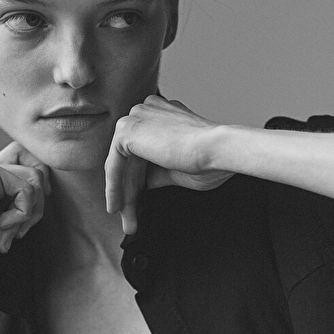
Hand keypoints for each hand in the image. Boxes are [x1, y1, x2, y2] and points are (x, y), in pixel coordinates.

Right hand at [0, 141, 48, 284]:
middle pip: (38, 171)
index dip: (40, 191)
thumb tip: (46, 189)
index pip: (32, 164)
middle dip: (37, 207)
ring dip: (28, 214)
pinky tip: (1, 227)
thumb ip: (18, 201)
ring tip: (6, 232)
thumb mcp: (1, 219)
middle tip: (16, 232)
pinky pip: (26, 189)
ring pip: (35, 179)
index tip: (28, 219)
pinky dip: (21, 214)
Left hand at [105, 95, 233, 233]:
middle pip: (131, 160)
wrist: (219, 150)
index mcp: (162, 114)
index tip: (139, 205)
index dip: (138, 182)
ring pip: (122, 164)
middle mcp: (147, 111)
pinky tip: (116, 206)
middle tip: (130, 220)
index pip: (143, 152)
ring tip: (127, 222)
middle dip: (130, 192)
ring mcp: (136, 117)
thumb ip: (157, 172)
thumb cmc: (210, 160)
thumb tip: (143, 184)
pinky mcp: (127, 129)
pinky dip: (114, 187)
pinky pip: (114, 164)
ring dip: (123, 195)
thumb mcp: (177, 169)